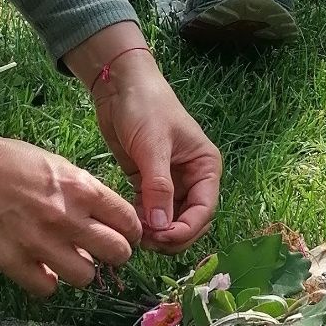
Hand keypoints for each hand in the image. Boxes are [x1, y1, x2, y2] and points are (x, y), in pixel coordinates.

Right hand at [0, 123, 142, 295]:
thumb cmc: (15, 163)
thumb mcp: (62, 168)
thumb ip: (90, 196)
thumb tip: (112, 224)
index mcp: (82, 190)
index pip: (130, 223)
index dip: (131, 232)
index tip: (124, 234)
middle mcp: (65, 217)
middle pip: (118, 253)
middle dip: (115, 253)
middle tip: (101, 249)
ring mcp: (39, 241)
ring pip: (87, 277)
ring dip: (82, 270)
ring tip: (70, 258)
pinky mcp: (13, 260)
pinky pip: (47, 288)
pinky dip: (47, 281)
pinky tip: (42, 267)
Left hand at [92, 52, 221, 253]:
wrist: (119, 85)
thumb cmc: (145, 107)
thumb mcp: (153, 146)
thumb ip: (158, 187)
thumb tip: (162, 227)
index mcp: (206, 168)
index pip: (204, 210)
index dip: (186, 229)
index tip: (162, 237)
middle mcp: (193, 179)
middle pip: (191, 221)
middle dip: (172, 235)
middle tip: (147, 240)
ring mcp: (172, 183)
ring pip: (171, 221)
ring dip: (157, 232)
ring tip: (136, 233)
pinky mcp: (149, 184)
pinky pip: (152, 213)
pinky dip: (144, 222)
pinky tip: (130, 221)